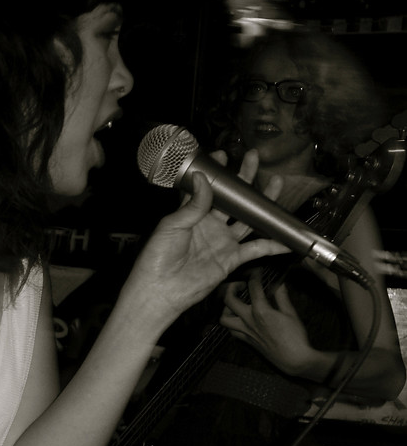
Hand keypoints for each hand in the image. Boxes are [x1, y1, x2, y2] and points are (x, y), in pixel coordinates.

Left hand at [128, 149, 288, 324]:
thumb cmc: (158, 257)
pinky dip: (272, 244)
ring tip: (276, 184)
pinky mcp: (231, 259)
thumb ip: (193, 205)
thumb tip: (203, 178)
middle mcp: (209, 225)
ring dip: (262, 204)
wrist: (161, 290)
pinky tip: (288, 237)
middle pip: (232, 200)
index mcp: (191, 214)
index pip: (206, 188)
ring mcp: (222, 241)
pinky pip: (256, 249)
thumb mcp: (172, 226)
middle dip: (244, 181)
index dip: (215, 173)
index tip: (224, 155)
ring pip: (247, 219)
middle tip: (254, 159)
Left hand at [220, 271, 312, 375]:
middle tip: (240, 285)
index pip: (253, 288)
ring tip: (235, 303)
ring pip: (224, 318)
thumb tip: (278, 284)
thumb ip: (282, 297)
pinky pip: (231, 331)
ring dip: (226, 308)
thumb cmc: (295, 336)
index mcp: (261, 311)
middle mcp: (248, 320)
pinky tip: (239, 319)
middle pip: (229, 300)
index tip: (257, 272)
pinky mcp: (246, 340)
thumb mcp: (291, 313)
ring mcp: (245, 331)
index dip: (254, 276)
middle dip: (231, 288)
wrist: (293, 359)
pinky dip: (231, 323)